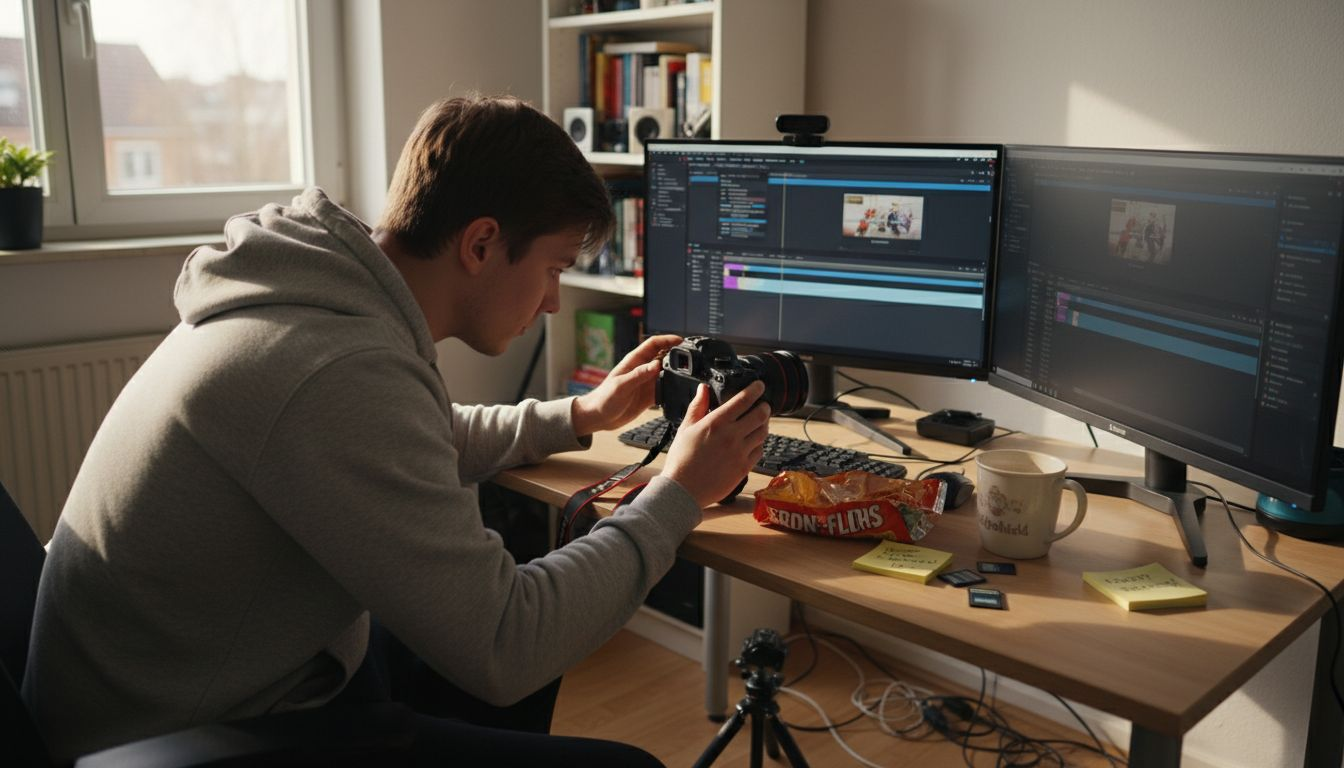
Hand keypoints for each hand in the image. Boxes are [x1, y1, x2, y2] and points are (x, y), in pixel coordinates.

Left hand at [571, 334, 681, 436]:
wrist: (598, 417)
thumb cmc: (604, 399)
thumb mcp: (621, 386)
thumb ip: (639, 375)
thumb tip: (656, 365)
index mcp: (634, 361)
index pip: (654, 344)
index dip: (668, 339)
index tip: (682, 341)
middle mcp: (642, 370)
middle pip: (664, 356)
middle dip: (677, 354)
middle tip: (692, 357)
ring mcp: (647, 382)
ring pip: (667, 372)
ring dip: (677, 372)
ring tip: (691, 373)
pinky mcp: (649, 395)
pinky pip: (665, 389)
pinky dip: (673, 388)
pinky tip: (681, 391)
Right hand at [661, 381, 771, 507]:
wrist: (683, 490)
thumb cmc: (681, 460)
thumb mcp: (685, 428)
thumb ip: (697, 406)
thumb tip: (703, 389)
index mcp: (716, 423)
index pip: (744, 400)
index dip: (755, 389)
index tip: (759, 385)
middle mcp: (731, 436)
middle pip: (761, 415)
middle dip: (765, 407)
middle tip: (763, 405)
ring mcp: (740, 453)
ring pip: (763, 433)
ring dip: (764, 424)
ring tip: (760, 422)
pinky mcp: (744, 468)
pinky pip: (759, 451)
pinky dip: (759, 444)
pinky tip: (753, 442)